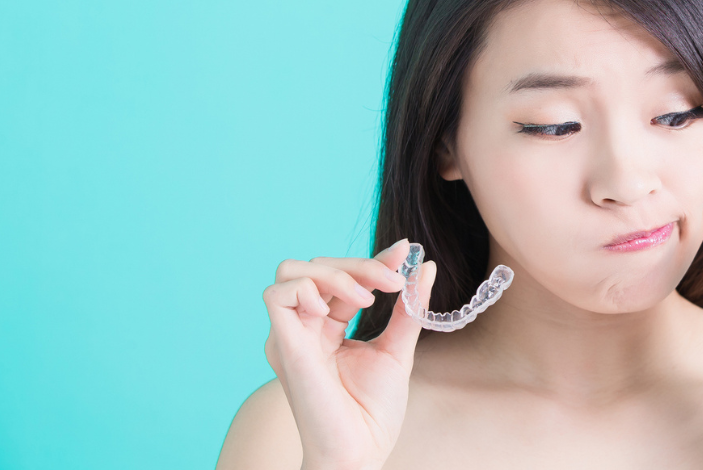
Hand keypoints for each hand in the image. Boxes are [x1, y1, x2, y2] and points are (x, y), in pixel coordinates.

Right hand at [262, 239, 436, 469]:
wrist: (362, 451)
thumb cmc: (373, 412)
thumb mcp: (398, 350)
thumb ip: (408, 309)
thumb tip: (426, 266)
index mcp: (327, 327)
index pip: (343, 277)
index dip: (373, 261)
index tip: (406, 252)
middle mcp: (304, 327)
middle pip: (318, 266)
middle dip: (360, 265)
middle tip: (395, 282)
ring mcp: (291, 335)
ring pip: (292, 271)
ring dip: (334, 273)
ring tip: (366, 299)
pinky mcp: (283, 346)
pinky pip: (276, 295)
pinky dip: (305, 289)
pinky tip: (333, 312)